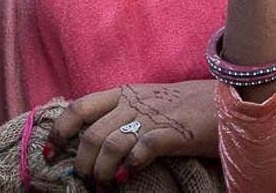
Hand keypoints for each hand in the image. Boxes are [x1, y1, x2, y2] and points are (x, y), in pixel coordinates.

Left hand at [46, 81, 218, 186]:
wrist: (225, 99)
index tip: (50, 152)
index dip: (60, 131)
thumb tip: (89, 140)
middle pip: (91, 133)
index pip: (79, 107)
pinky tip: (128, 176)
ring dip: (102, 170)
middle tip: (85, 179)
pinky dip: (130, 165)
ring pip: (111, 143)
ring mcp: (153, 116)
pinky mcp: (174, 133)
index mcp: (123, 93)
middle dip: (82, 161)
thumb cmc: (184, 105)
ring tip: (104, 185)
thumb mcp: (146, 101)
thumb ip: (121, 114)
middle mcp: (133, 102)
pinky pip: (143, 148)